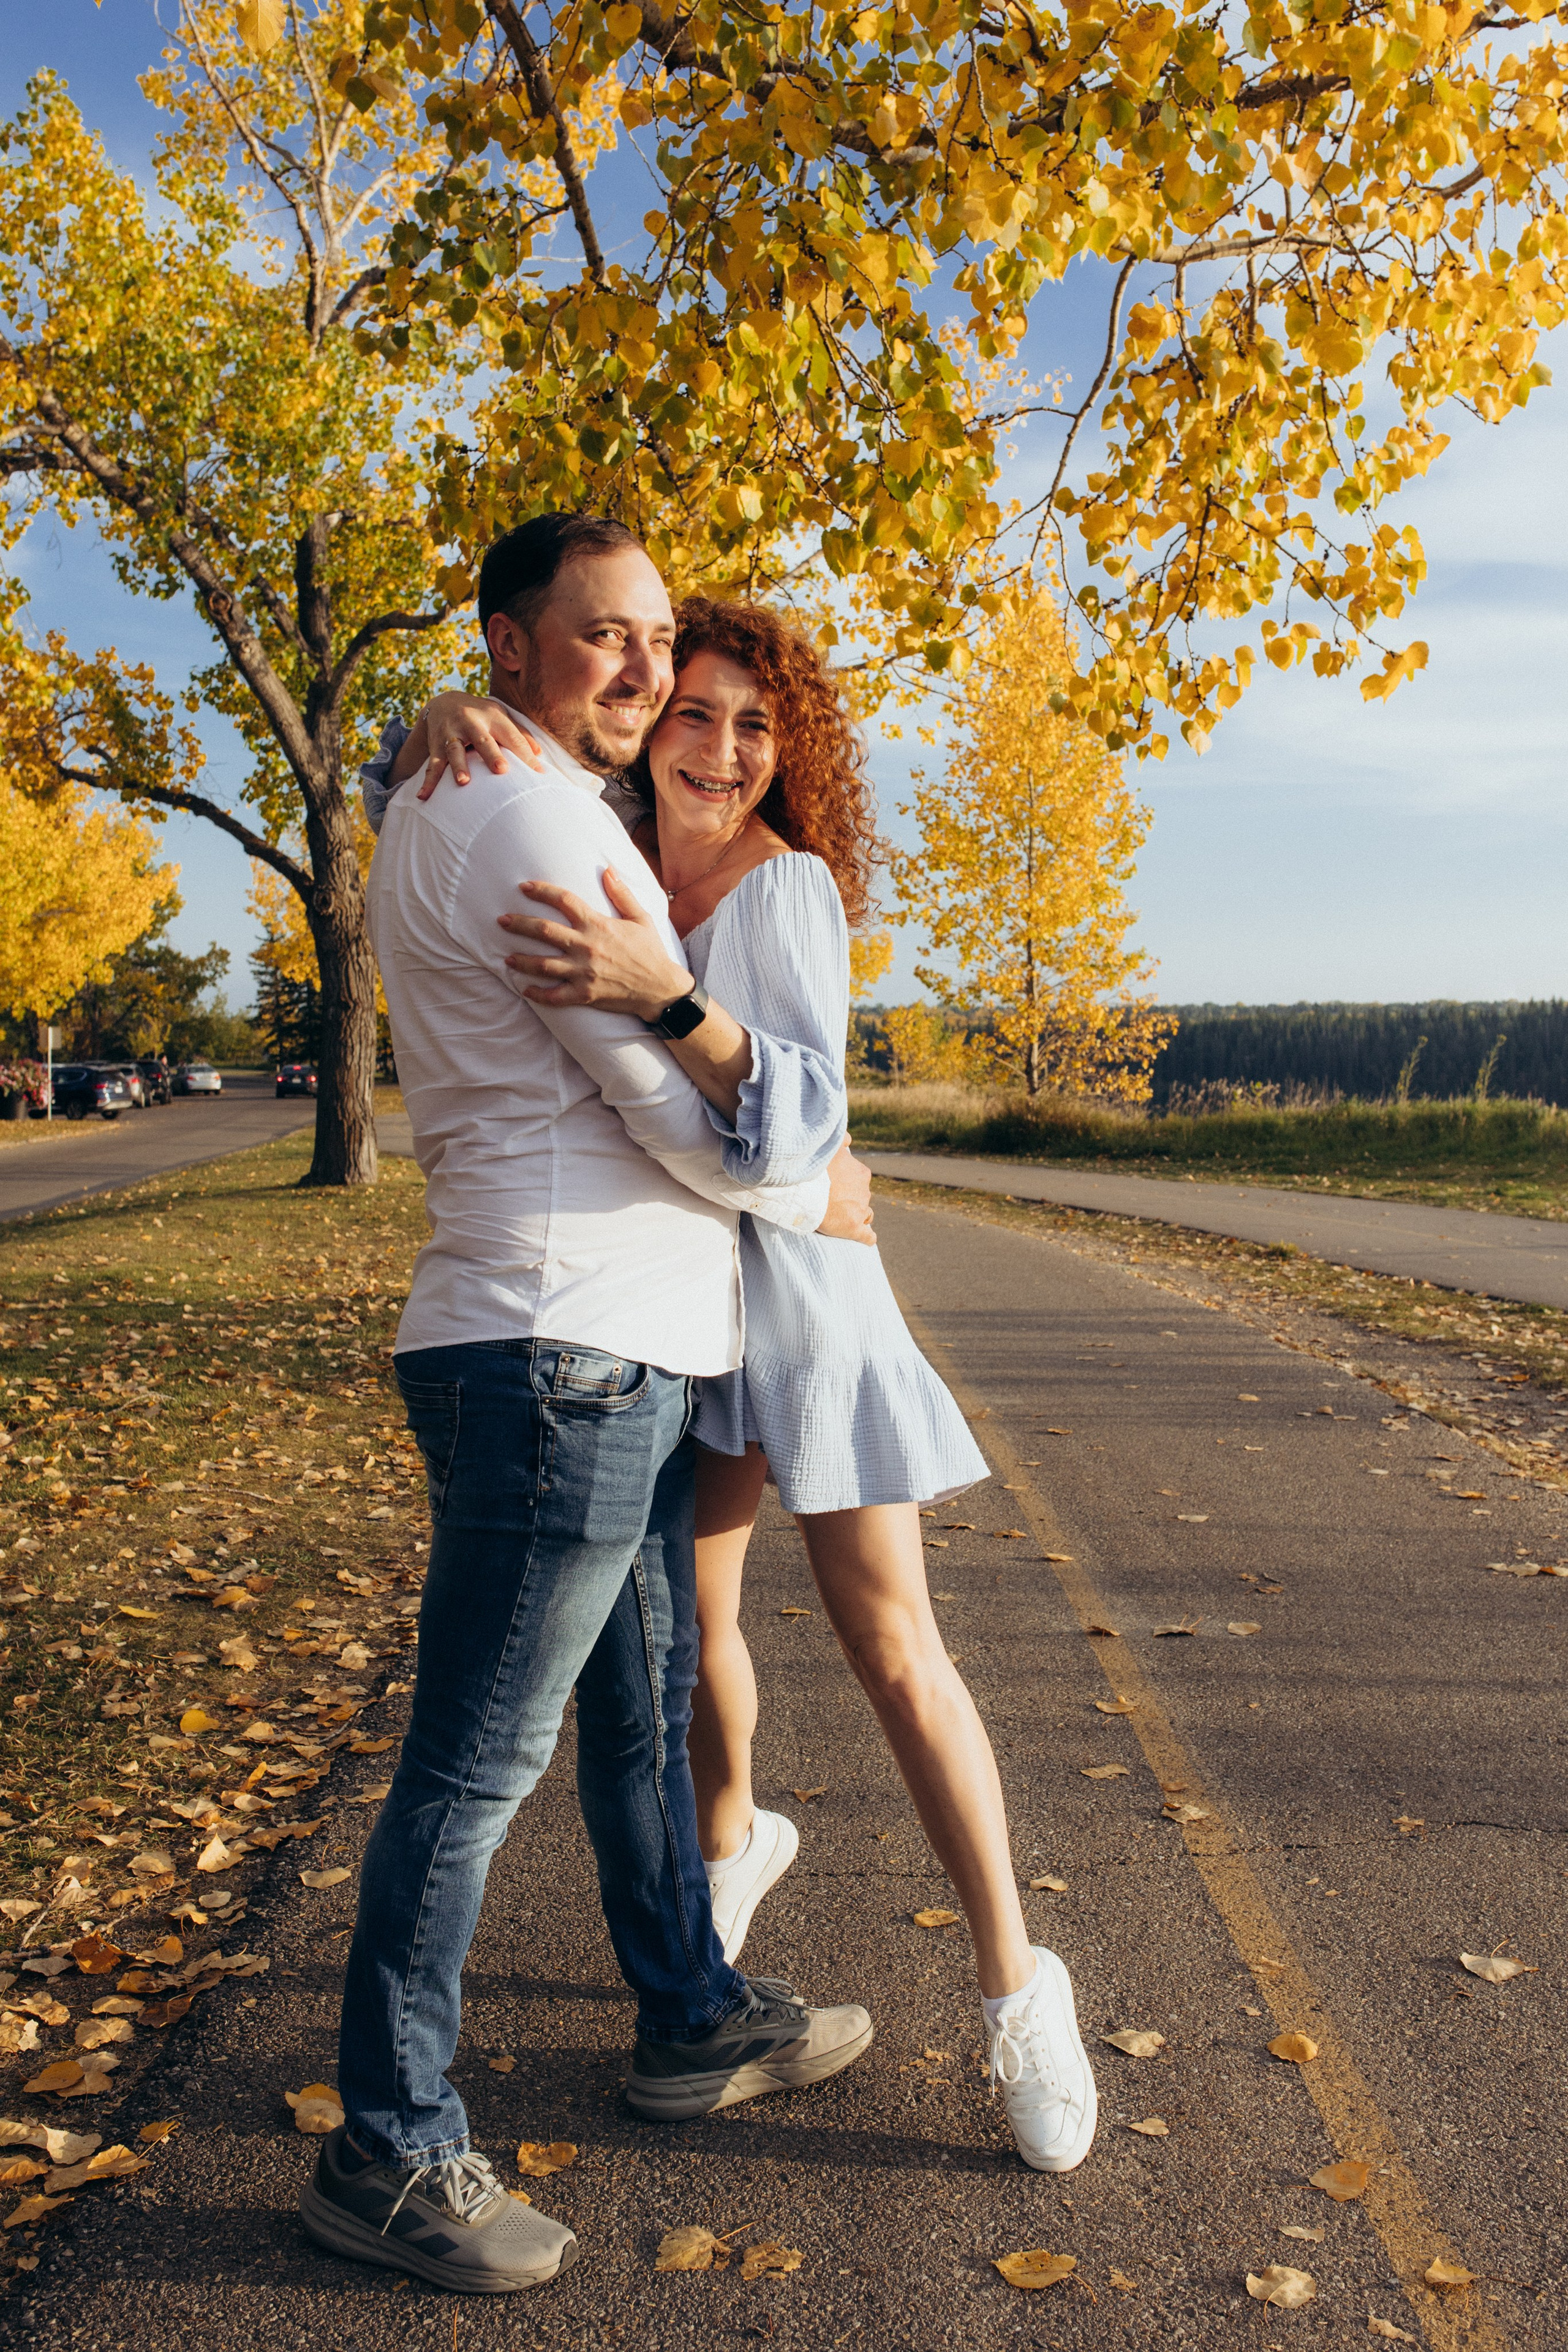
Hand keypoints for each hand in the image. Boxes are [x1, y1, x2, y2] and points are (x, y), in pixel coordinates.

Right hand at [407, 693, 543, 796]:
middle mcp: (471, 722)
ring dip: (458, 766)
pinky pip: (432, 764)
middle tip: (501, 770)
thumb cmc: (482, 716)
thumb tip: (539, 755)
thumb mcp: (501, 717)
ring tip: (463, 782)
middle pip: (482, 740)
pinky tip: (424, 796)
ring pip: (454, 750)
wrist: (444, 702)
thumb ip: (520, 734)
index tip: (538, 774)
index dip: (525, 754)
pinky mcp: (436, 744)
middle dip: (491, 755)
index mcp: (492, 716)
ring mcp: (452, 733)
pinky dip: (428, 781)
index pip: (512, 737)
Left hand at [501, 867, 691, 1018]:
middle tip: (501, 921)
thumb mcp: (640, 918)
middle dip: (520, 924)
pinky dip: (537, 994)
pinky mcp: (584, 994)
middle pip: (544, 931)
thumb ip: (621, 894)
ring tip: (507, 957)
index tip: (524, 887)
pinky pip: (554, 996)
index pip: (564, 901)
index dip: (541, 891)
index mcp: (598, 925)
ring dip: (521, 960)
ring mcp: (583, 972)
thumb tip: (608, 869)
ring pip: (542, 964)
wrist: (660, 989)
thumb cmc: (651, 952)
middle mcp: (586, 947)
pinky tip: (524, 990)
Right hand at [816, 1139, 874, 1245]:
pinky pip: (868, 1236)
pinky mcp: (853, 1228)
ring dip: (858, 1215)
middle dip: (852, 1198)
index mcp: (861, 1173)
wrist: (805, 1189)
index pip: (860, 1179)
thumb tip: (849, 1138)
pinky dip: (867, 1237)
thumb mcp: (830, 1146)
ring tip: (843, 1218)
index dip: (849, 1183)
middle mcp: (865, 1191)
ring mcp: (860, 1210)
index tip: (836, 1185)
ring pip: (866, 1214)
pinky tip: (867, 1238)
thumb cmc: (815, 1167)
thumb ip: (841, 1140)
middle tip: (833, 1200)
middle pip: (862, 1196)